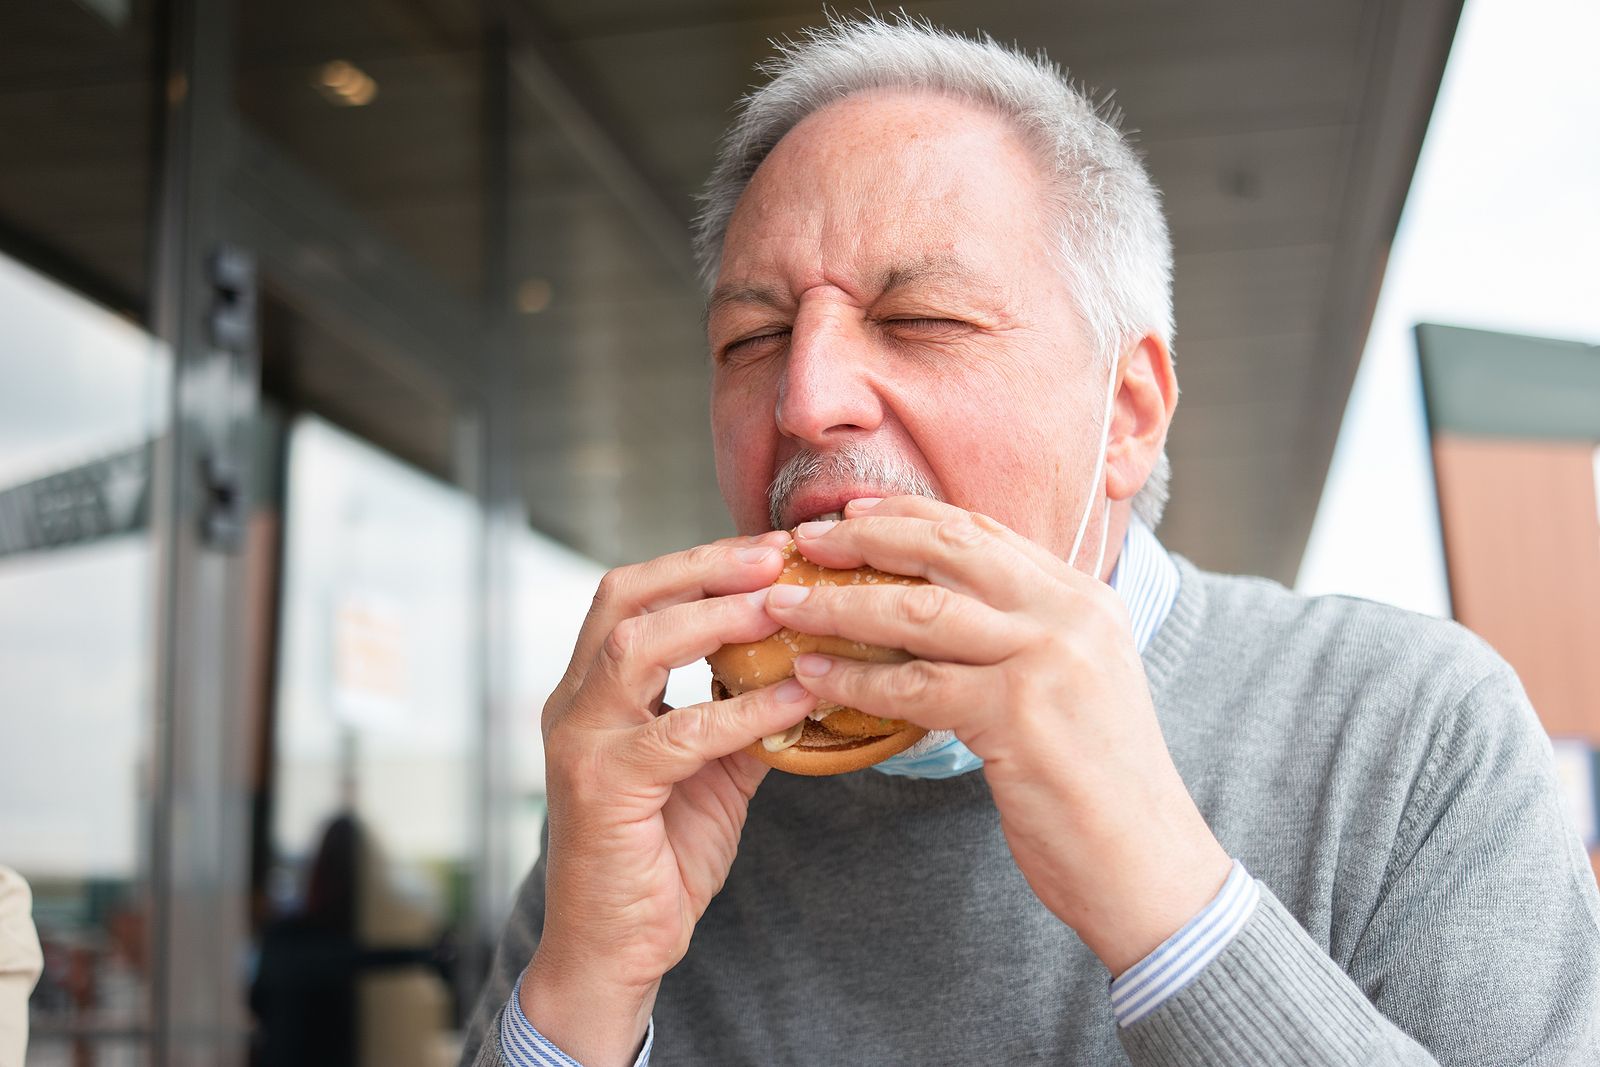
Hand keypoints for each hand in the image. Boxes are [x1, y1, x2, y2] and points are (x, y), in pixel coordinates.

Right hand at [524, 530, 819, 1065]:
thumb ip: (742, 715)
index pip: (635, 595)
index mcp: (593, 691)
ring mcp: (581, 744)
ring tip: (780, 606)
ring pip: (636, 648)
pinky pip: (682, 734)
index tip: (770, 548)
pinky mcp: (603, 790)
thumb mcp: (711, 771)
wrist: (615, 950)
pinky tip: (796, 698)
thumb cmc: (658, 856)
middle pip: (625, 599)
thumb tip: (808, 669)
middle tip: (774, 555)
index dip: (700, 563)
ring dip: (714, 619)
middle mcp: (573, 704)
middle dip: (702, 567)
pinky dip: (745, 711)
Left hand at [768, 497, 1230, 975]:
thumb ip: (1021, 635)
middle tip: (805, 541)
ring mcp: (1047, 658)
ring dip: (840, 606)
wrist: (1149, 865)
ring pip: (920, 610)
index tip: (850, 510)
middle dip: (866, 538)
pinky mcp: (1018, 714)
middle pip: (948, 549)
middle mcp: (1071, 613)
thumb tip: (939, 607)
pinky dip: (854, 680)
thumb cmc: (1099, 783)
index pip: (984, 531)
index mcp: (1085, 598)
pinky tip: (813, 677)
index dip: (908, 514)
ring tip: (784, 604)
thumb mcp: (1075, 682)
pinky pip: (914, 685)